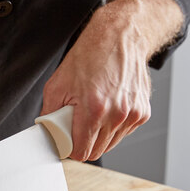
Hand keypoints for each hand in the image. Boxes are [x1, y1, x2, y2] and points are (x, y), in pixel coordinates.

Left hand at [40, 0, 182, 161]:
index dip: (71, 149)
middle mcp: (117, 115)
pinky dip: (114, 127)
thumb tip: (46, 133)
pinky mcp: (143, 112)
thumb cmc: (89, 58)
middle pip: (96, 152)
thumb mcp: (57, 85)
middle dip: (84, 143)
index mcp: (94, 110)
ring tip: (93, 114)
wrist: (119, 37)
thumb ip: (48, 114)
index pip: (81, 152)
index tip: (67, 141)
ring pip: (110, 144)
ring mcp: (133, 114)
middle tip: (78, 125)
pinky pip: (123, 133)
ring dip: (100, 136)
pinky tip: (108, 109)